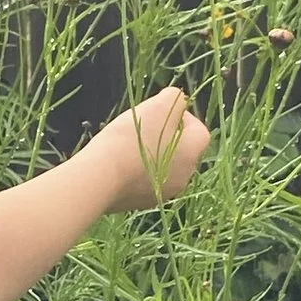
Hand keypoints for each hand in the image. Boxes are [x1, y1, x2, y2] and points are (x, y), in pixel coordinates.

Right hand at [102, 88, 210, 210]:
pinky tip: (119, 162)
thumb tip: (175, 100)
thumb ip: (174, 98)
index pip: (198, 129)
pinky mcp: (143, 203)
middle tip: (143, 126)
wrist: (102, 177)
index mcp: (193, 152)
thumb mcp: (159, 105)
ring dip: (151, 154)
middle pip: (181, 149)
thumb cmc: (133, 138)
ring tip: (128, 144)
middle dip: (165, 136)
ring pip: (163, 166)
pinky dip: (137, 170)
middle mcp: (185, 176)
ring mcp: (165, 192)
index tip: (160, 111)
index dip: (181, 116)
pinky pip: (145, 181)